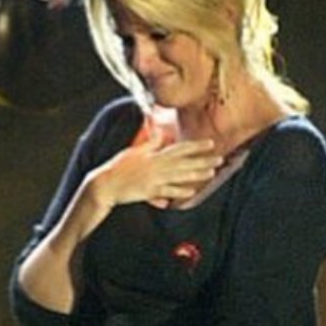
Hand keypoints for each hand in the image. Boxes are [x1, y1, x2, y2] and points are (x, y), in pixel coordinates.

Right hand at [87, 139, 222, 209]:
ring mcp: (154, 180)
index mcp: (153, 155)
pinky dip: (180, 191)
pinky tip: (192, 192)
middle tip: (220, 158)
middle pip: (184, 163)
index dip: (196, 146)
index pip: (179, 148)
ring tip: (211, 173)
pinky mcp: (149, 192)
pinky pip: (168, 192)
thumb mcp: (133, 151)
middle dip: (203, 160)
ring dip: (197, 175)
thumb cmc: (117, 167)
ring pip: (180, 176)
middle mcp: (156, 166)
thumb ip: (149, 143)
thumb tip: (160, 133)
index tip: (210, 143)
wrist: (105, 184)